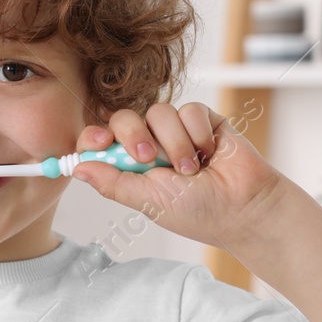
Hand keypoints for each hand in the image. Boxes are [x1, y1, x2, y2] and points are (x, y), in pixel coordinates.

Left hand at [70, 102, 290, 250]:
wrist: (244, 206)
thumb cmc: (198, 212)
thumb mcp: (148, 201)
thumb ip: (112, 183)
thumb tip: (77, 169)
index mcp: (130, 165)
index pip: (100, 141)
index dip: (94, 137)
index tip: (100, 141)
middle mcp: (150, 144)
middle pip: (124, 118)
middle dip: (134, 136)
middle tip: (149, 159)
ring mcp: (175, 130)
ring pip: (158, 112)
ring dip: (174, 142)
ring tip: (191, 168)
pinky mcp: (203, 119)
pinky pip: (188, 109)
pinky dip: (198, 133)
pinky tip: (209, 153)